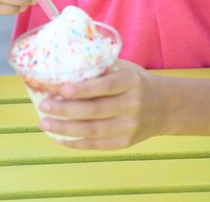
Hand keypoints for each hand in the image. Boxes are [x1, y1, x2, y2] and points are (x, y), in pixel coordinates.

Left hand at [38, 60, 161, 148]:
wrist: (166, 106)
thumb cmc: (136, 82)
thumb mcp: (124, 68)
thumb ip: (101, 68)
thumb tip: (65, 64)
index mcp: (131, 81)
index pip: (105, 86)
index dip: (83, 88)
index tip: (61, 88)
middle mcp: (132, 105)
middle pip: (95, 111)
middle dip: (66, 109)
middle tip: (44, 105)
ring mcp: (129, 127)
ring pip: (93, 131)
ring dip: (65, 128)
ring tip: (45, 123)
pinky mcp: (126, 143)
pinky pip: (97, 145)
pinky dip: (76, 142)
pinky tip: (59, 137)